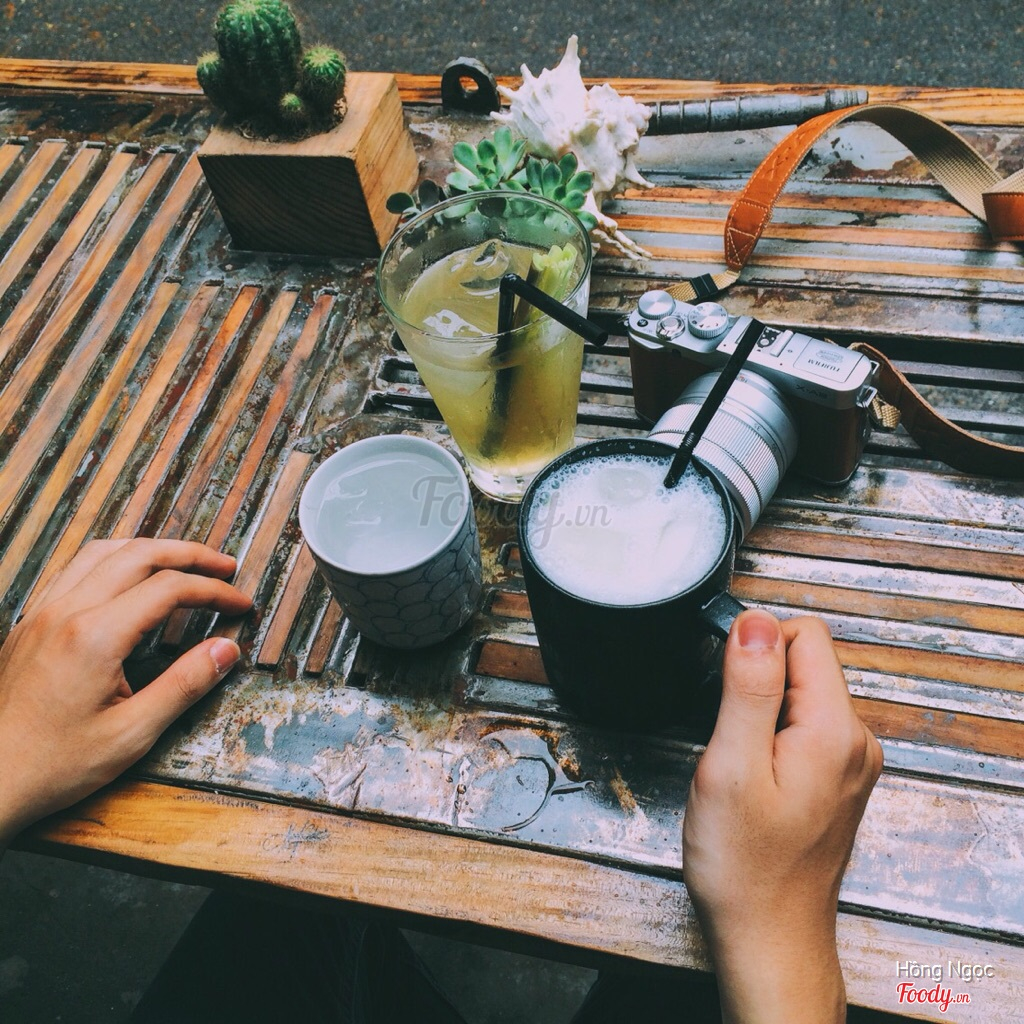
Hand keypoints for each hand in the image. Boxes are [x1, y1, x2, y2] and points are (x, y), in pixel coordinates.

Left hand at [0, 539, 251, 847]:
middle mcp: (66, 613)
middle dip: (189, 554)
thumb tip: (226, 649)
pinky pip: (75, 568)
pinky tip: (128, 577)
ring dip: (150, 549)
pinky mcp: (30, 623)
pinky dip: (114, 559)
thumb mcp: (132, 734)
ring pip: (103, 551)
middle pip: (139, 554)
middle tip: (223, 567)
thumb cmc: (52, 765)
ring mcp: (43, 613)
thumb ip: (184, 685)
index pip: (169, 589)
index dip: (214, 592)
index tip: (240, 605)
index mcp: (94, 637)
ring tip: (182, 561)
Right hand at [682, 610, 882, 1023]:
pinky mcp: (838, 779)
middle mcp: (856, 741)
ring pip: (801, 693)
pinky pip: (803, 725)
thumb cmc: (746, 869)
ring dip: (760, 713)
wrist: (768, 938)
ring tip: (739, 765)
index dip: (754, 649)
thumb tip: (754, 621)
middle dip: (755, 685)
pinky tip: (753, 778)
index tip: (728, 694)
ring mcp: (851, 762)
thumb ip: (746, 688)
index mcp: (835, 731)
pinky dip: (771, 738)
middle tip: (730, 742)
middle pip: (805, 661)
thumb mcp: (730, 767)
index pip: (804, 634)